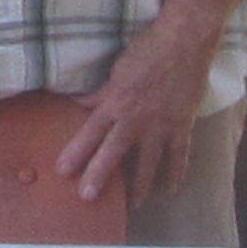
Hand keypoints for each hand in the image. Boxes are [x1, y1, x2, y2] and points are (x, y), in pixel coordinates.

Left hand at [56, 20, 214, 207]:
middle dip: (100, 175)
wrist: (184, 42)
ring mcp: (161, 125)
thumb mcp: (117, 70)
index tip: (62, 171)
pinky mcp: (183, 126)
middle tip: (88, 196)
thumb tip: (82, 104)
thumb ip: (101, 92)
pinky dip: (176, 174)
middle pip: (114, 152)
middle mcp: (136, 118)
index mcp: (116, 102)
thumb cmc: (147, 50)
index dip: (76, 152)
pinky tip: (171, 190)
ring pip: (149, 163)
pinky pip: (180, 156)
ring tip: (135, 205)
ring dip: (141, 186)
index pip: (90, 132)